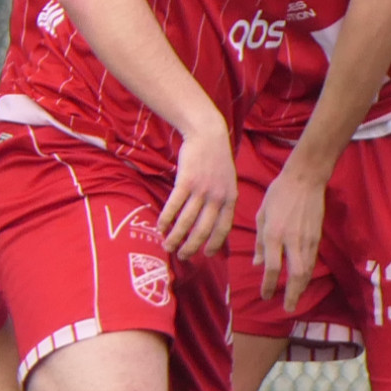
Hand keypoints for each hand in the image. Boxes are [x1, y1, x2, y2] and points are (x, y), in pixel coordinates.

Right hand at [159, 118, 236, 258]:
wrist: (208, 134)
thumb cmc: (216, 159)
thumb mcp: (228, 181)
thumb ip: (223, 201)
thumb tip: (215, 223)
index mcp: (230, 198)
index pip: (223, 229)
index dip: (214, 244)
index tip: (206, 255)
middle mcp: (217, 197)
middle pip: (203, 231)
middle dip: (191, 247)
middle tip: (182, 256)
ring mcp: (202, 189)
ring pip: (186, 222)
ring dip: (175, 237)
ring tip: (167, 246)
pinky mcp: (186, 181)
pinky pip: (174, 206)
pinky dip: (166, 220)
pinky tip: (160, 227)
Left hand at [253, 163, 328, 311]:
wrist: (305, 178)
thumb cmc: (278, 193)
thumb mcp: (262, 214)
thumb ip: (259, 242)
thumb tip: (256, 264)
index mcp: (273, 234)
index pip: (271, 268)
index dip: (268, 285)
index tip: (265, 296)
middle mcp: (291, 240)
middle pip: (295, 275)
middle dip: (292, 294)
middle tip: (288, 308)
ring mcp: (306, 239)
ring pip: (307, 270)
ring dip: (301, 287)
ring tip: (295, 298)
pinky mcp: (317, 236)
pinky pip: (312, 260)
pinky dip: (308, 274)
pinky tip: (303, 280)